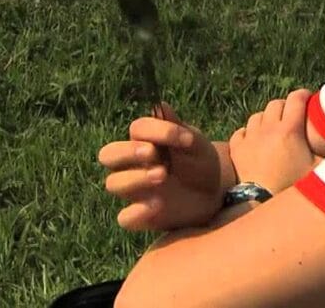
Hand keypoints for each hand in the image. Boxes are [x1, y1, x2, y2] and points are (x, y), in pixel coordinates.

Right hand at [98, 103, 222, 230]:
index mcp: (145, 141)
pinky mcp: (142, 216)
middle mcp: (133, 164)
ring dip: (134, 178)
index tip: (183, 137)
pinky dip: (135, 212)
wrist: (216, 193)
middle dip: (127, 152)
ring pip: (113, 183)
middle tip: (152, 153)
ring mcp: (135, 190)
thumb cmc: (200, 163)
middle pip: (108, 154)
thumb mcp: (195, 144)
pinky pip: (125, 218)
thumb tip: (161, 106)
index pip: (137, 129)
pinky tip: (157, 204)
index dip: (156, 130)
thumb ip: (177, 129)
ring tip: (162, 175)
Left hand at [228, 89, 315, 193]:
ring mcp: (250, 138)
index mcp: (290, 130)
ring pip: (257, 116)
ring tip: (274, 128)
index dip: (303, 95)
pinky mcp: (236, 149)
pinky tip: (255, 140)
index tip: (309, 98)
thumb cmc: (292, 188)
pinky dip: (248, 133)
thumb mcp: (319, 171)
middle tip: (294, 115)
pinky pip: (241, 131)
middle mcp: (268, 129)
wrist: (260, 203)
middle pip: (275, 104)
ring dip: (266, 118)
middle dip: (286, 106)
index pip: (296, 99)